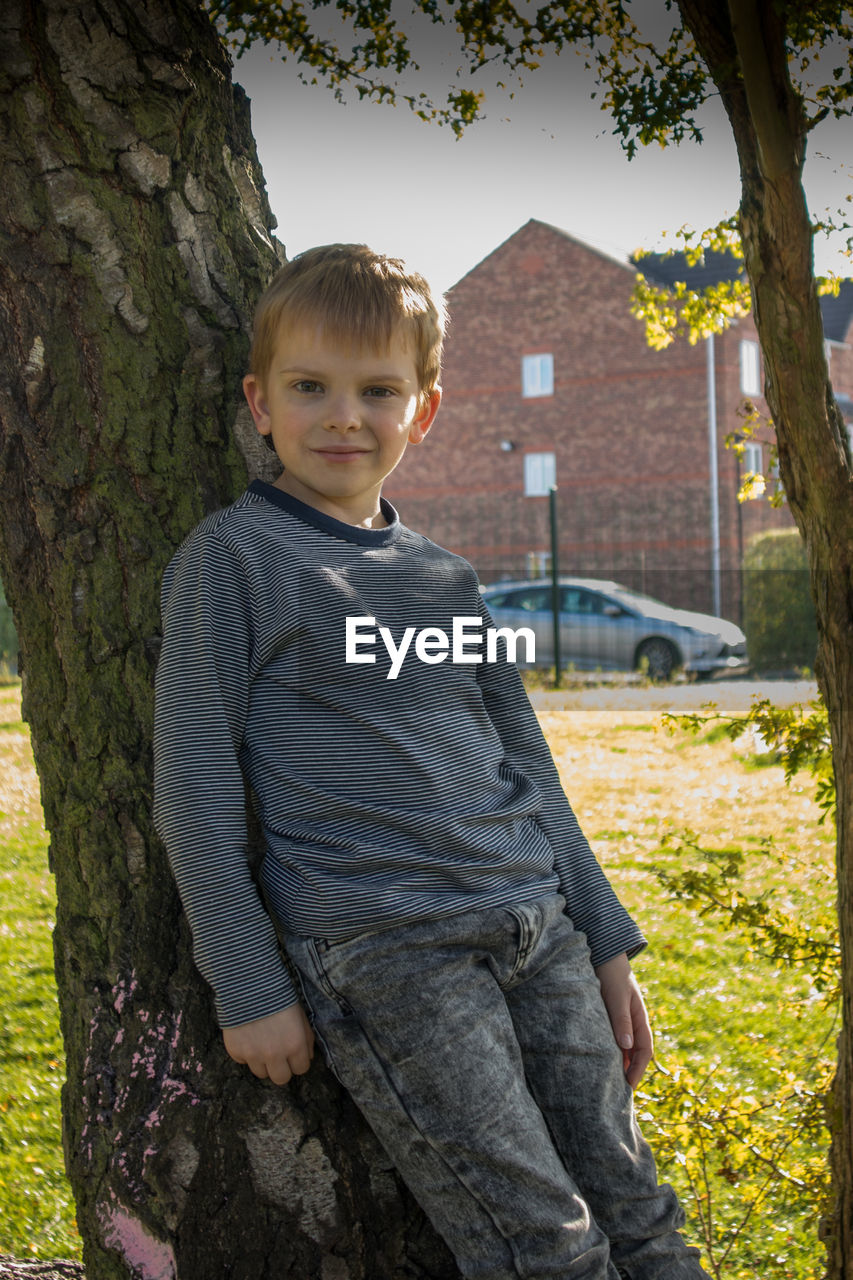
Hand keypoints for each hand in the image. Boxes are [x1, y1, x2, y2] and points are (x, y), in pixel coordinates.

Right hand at [223, 1004, 314, 1085]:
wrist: (249, 984)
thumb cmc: (278, 997)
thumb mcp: (300, 1015)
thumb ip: (306, 1038)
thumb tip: (307, 1058)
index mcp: (295, 1045)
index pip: (301, 1069)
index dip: (297, 1060)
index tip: (293, 1052)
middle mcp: (275, 1055)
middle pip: (281, 1079)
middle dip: (281, 1068)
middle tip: (277, 1054)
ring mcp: (254, 1055)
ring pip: (261, 1073)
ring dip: (262, 1061)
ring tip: (261, 1042)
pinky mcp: (236, 1051)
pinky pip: (243, 1061)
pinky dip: (245, 1052)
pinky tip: (247, 1035)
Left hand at [593, 952, 653, 1088]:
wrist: (603, 951)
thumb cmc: (611, 972)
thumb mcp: (617, 996)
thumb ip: (622, 1019)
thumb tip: (627, 1047)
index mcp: (640, 1017)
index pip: (644, 1050)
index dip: (638, 1069)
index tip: (628, 1086)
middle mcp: (632, 1020)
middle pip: (635, 1051)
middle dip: (630, 1071)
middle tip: (618, 1092)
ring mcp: (620, 1017)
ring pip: (623, 1045)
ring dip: (619, 1062)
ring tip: (608, 1080)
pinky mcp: (607, 1014)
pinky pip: (611, 1036)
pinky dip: (609, 1049)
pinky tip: (598, 1057)